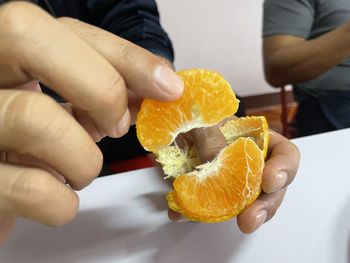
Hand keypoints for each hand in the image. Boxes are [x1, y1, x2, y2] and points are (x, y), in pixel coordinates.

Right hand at [0, 2, 182, 243]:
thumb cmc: (30, 144)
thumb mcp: (61, 105)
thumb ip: (102, 87)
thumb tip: (161, 87)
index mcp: (2, 52)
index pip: (63, 28)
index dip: (123, 54)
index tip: (167, 86)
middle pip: (29, 40)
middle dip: (100, 89)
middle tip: (117, 127)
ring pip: (36, 119)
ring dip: (84, 159)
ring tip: (80, 170)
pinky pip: (31, 189)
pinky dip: (62, 202)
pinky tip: (58, 198)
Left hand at [169, 127, 299, 233]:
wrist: (173, 125)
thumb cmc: (196, 115)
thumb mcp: (204, 120)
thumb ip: (211, 137)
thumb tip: (216, 165)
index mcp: (257, 139)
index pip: (285, 154)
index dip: (283, 168)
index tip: (269, 181)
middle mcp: (250, 163)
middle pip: (271, 189)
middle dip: (265, 205)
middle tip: (249, 219)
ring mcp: (233, 181)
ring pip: (247, 204)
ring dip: (239, 215)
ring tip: (230, 222)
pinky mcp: (212, 193)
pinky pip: (211, 207)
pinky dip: (198, 212)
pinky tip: (181, 215)